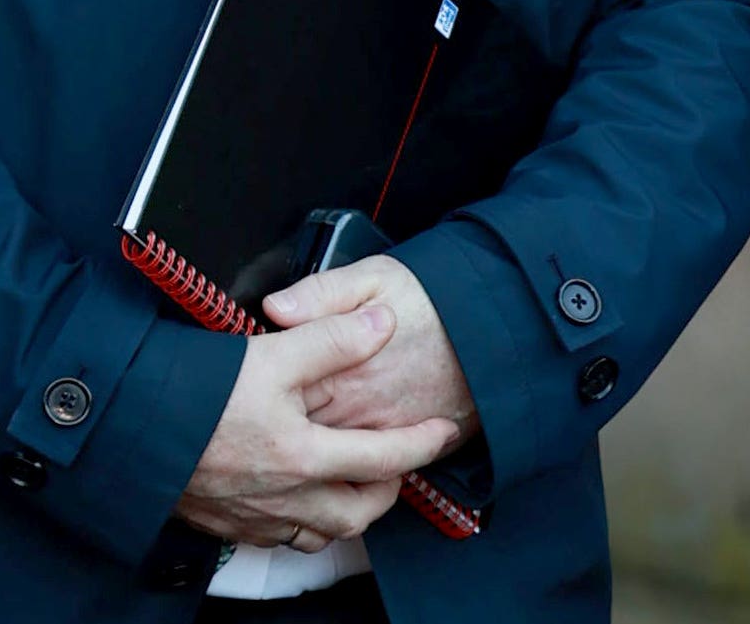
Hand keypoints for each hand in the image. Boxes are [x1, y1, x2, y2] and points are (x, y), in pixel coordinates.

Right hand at [173, 302, 461, 551]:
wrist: (125, 427)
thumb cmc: (194, 391)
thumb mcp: (270, 351)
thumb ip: (331, 337)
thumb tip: (382, 325)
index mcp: (304, 456)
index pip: (385, 458)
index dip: (421, 444)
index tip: (442, 432)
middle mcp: (285, 498)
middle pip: (357, 513)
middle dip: (385, 491)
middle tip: (394, 464)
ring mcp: (253, 517)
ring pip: (319, 532)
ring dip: (343, 511)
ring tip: (349, 483)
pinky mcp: (224, 524)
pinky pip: (278, 538)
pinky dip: (300, 521)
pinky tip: (294, 498)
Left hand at [266, 258, 479, 449]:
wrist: (496, 330)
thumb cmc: (434, 300)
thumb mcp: (373, 277)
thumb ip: (320, 293)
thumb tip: (275, 308)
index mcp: (342, 368)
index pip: (286, 392)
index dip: (264, 393)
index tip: (252, 388)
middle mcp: (360, 410)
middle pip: (302, 434)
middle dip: (281, 431)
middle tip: (265, 422)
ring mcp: (385, 435)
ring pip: (333, 462)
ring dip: (312, 456)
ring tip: (294, 443)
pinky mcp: (410, 448)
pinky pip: (371, 472)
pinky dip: (352, 469)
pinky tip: (338, 455)